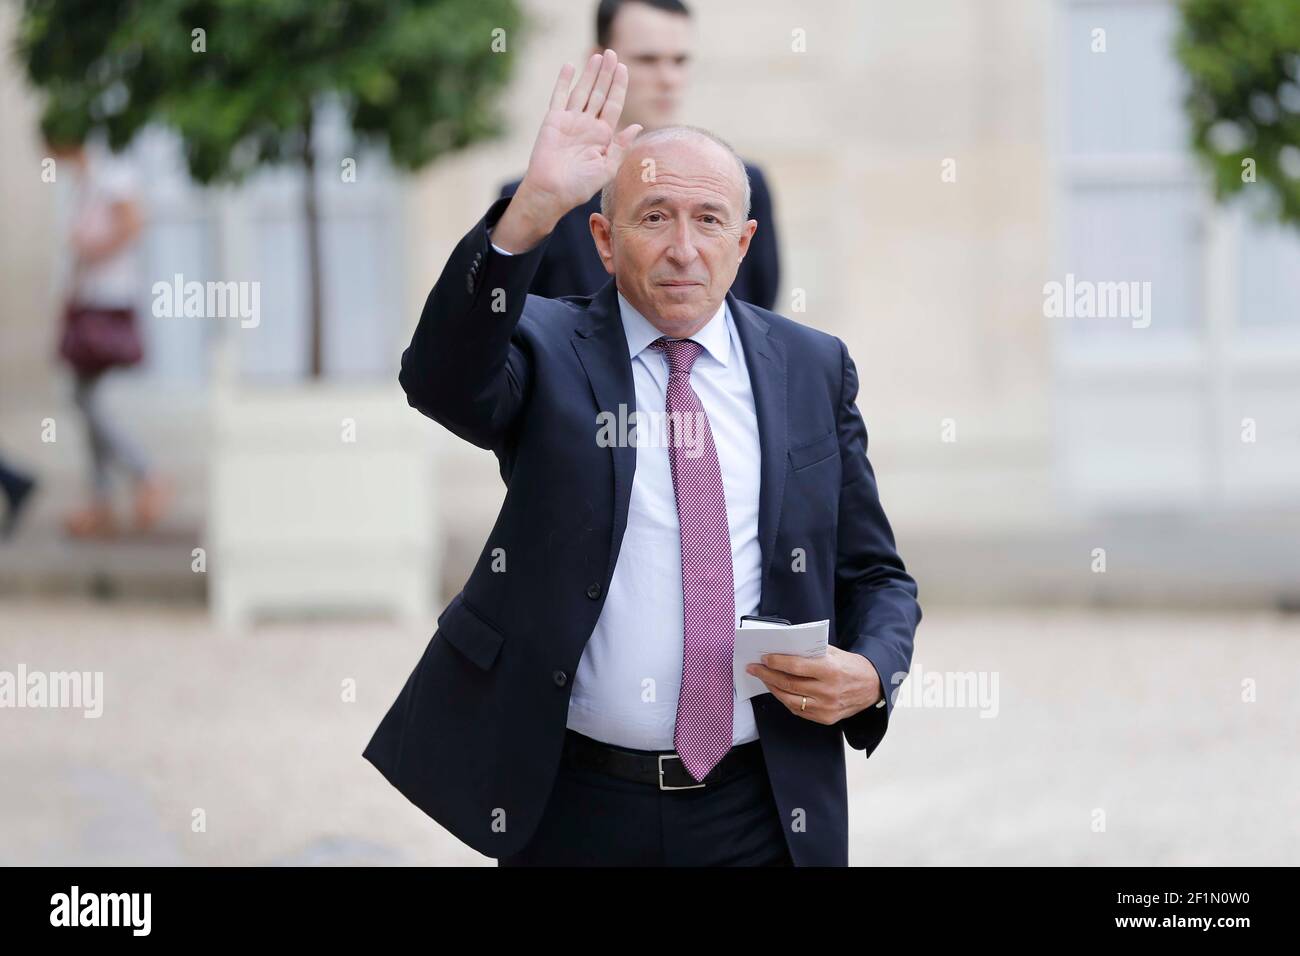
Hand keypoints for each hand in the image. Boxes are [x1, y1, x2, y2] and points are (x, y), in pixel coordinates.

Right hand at [493, 50, 642, 251]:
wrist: (551, 192)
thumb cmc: (579, 186)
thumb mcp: (607, 168)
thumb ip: (620, 146)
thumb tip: (637, 125)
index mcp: (603, 136)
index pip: (613, 105)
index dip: (619, 86)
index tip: (623, 68)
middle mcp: (588, 125)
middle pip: (600, 93)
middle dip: (606, 74)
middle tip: (612, 53)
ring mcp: (570, 121)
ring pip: (582, 91)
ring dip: (590, 73)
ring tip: (597, 55)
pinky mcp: (553, 120)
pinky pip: (559, 96)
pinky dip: (563, 81)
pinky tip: (569, 66)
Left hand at [745, 646, 882, 724]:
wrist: (872, 687)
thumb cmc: (850, 666)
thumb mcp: (833, 652)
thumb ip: (810, 652)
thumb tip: (783, 649)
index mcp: (830, 670)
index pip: (796, 667)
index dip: (777, 663)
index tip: (764, 658)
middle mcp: (828, 691)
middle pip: (789, 684)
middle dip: (767, 675)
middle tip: (754, 668)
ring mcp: (826, 707)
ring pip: (790, 700)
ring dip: (772, 688)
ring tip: (763, 679)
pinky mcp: (826, 719)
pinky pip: (799, 710)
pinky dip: (785, 700)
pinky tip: (778, 690)